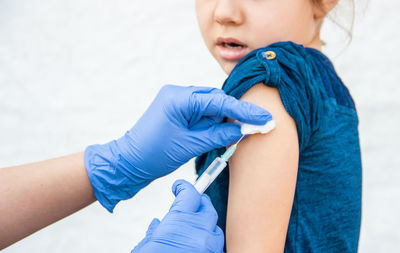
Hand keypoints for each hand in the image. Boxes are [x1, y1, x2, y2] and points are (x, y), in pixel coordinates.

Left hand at [85, 85, 271, 211]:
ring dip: (223, 119)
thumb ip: (219, 135)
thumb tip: (243, 130)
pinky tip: (223, 132)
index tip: (265, 117)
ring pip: (210, 106)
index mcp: (179, 98)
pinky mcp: (177, 110)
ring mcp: (176, 100)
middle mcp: (178, 94)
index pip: (219, 102)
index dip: (244, 111)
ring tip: (240, 132)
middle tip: (257, 125)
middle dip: (235, 113)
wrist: (129, 162)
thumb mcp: (190, 146)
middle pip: (216, 99)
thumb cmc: (154, 154)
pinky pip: (201, 112)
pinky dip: (213, 121)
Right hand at [131, 180, 223, 252]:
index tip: (180, 187)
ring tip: (195, 229)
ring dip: (206, 226)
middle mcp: (199, 232)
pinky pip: (216, 248)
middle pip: (207, 208)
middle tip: (190, 203)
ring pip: (215, 229)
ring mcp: (209, 247)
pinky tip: (199, 247)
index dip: (184, 187)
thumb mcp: (146, 247)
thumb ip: (154, 233)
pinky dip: (209, 244)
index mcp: (179, 223)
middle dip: (198, 204)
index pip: (190, 194)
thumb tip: (157, 225)